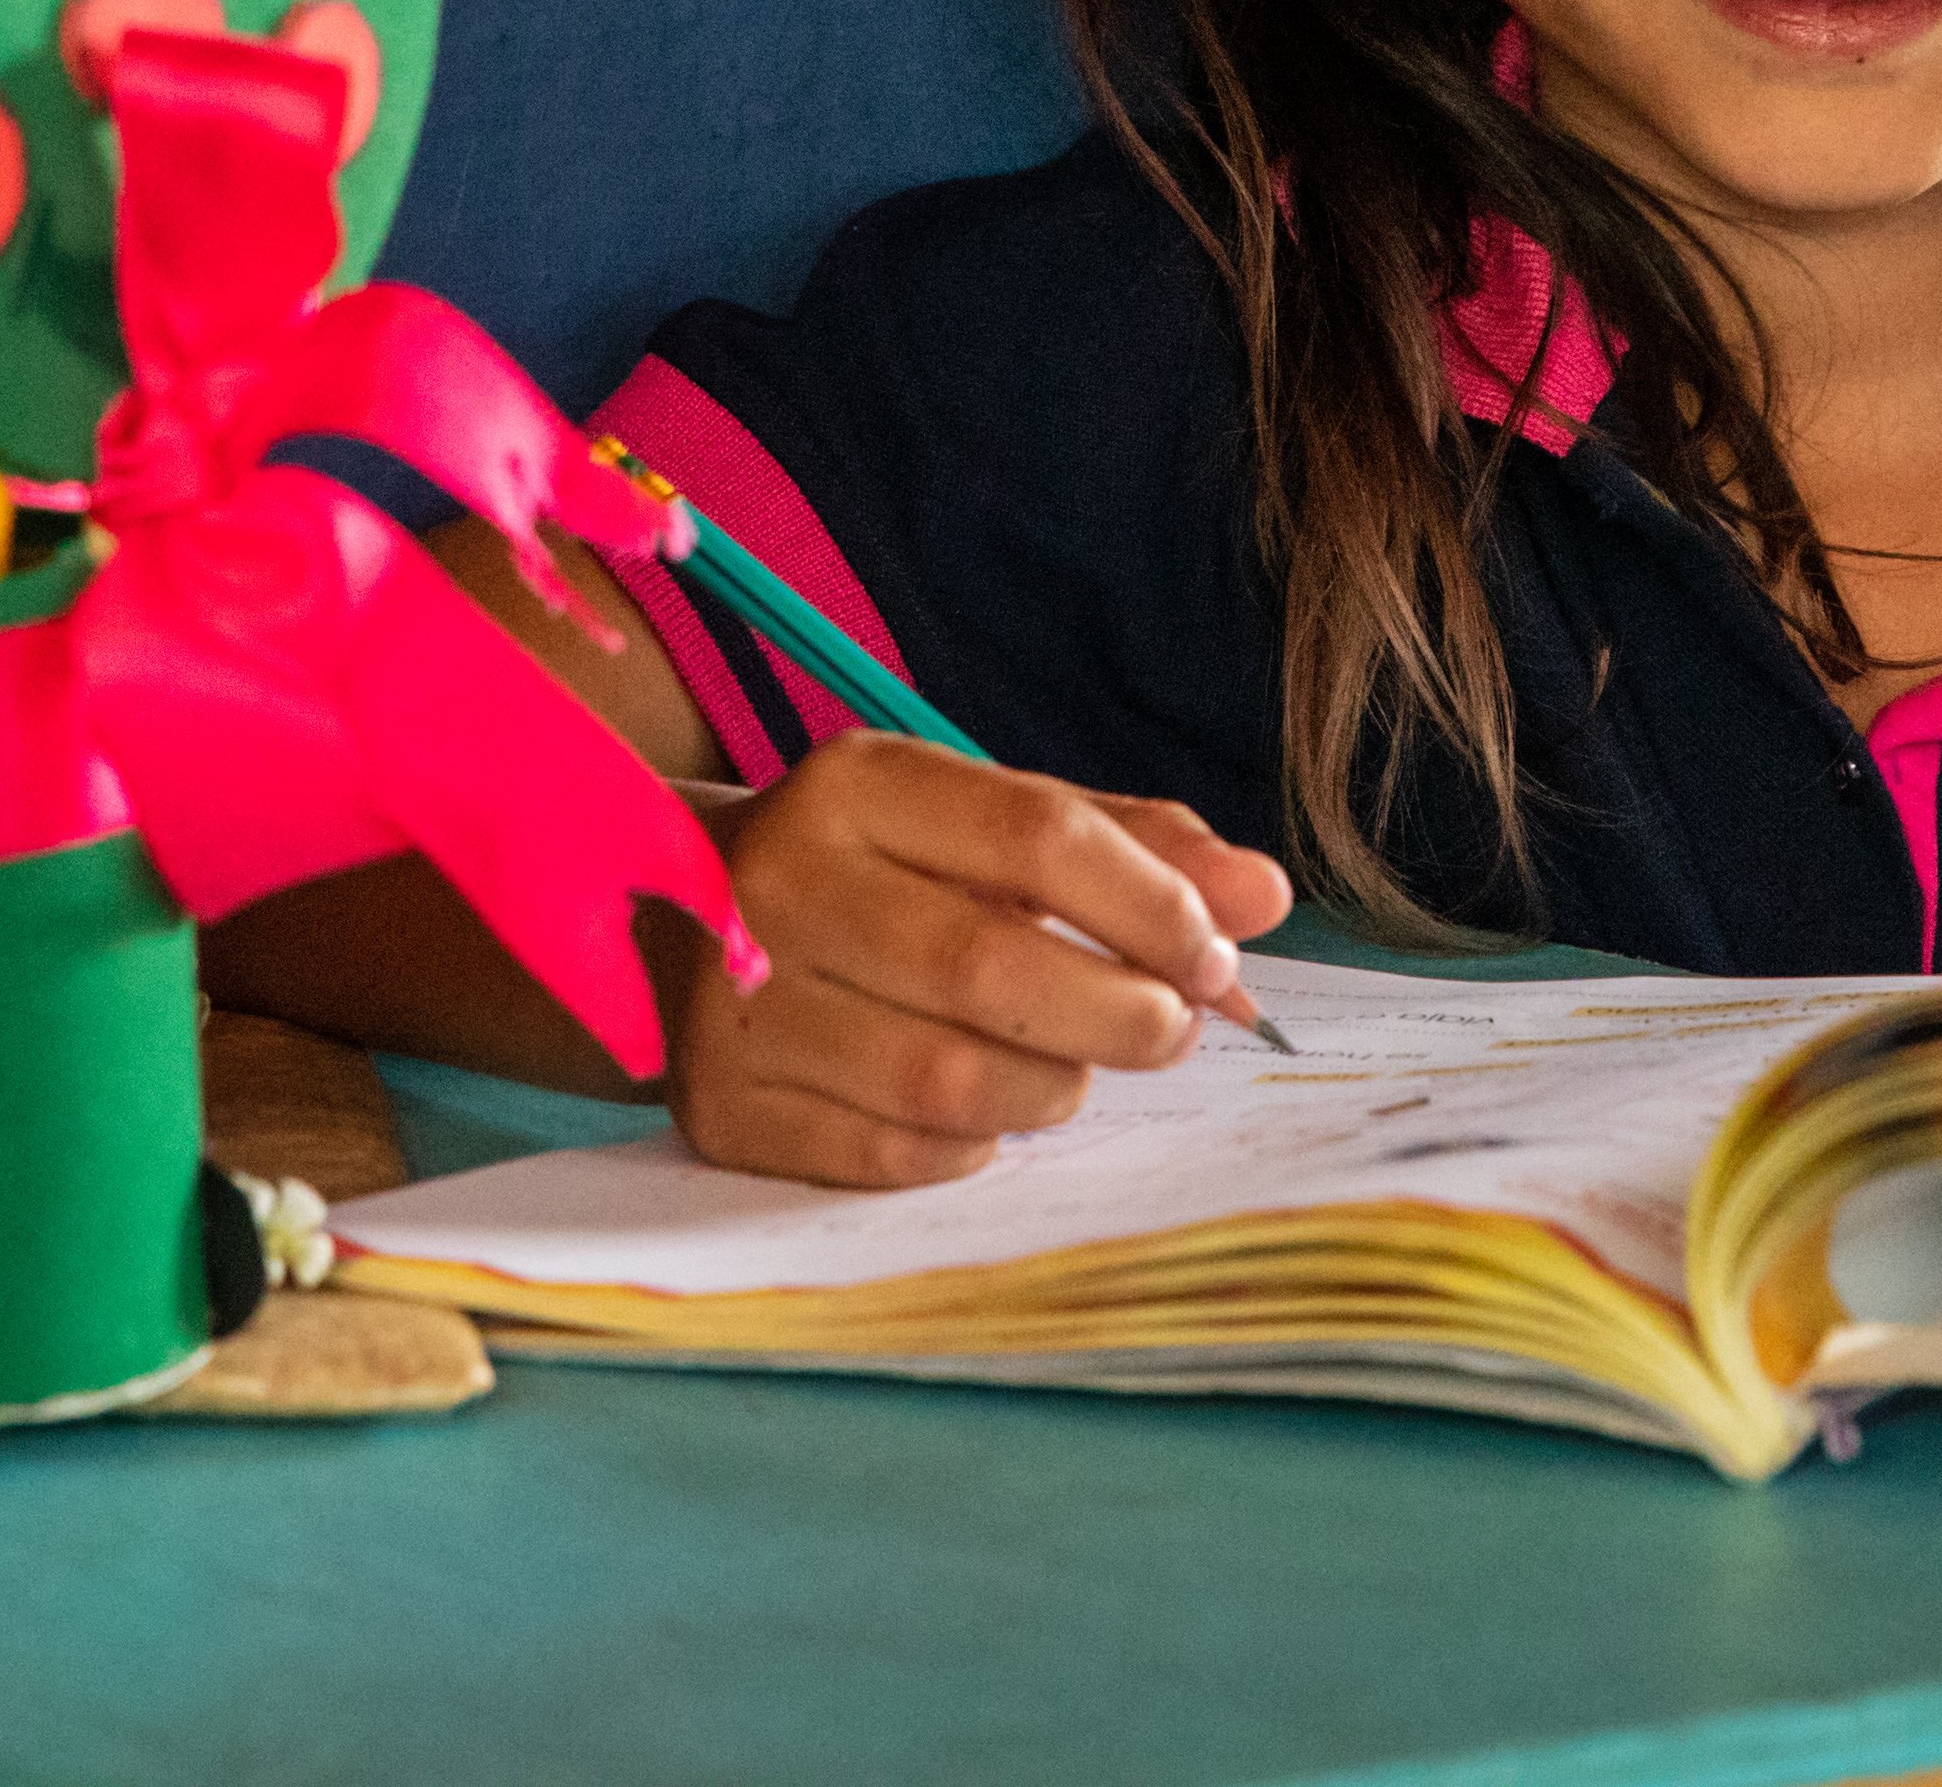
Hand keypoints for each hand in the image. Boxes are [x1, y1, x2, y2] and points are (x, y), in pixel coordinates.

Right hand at [660, 740, 1293, 1185]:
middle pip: (990, 968)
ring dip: (1051, 1089)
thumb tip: (1263, 899)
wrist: (678, 926)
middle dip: (1120, 1014)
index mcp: (857, 784)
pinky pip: (890, 1156)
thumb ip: (1133, 853)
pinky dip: (967, 1149)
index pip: (1035, 836)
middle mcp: (780, 880)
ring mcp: (735, 1001)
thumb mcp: (990, 830)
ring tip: (1073, 1070)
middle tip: (1170, 1031)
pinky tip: (982, 1117)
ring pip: (945, 1080)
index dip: (1151, 906)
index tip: (1217, 957)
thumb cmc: (884, 876)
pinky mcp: (722, 1107)